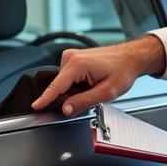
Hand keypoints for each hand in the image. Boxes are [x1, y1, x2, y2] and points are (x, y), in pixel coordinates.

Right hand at [31, 36, 166, 115]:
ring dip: (77, 89)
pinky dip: (78, 84)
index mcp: (78, 64)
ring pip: (65, 83)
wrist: (131, 57)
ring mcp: (71, 56)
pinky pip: (68, 77)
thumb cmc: (123, 70)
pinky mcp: (72, 58)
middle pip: (60, 86)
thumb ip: (84, 101)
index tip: (35, 106)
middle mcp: (71, 57)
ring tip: (95, 84)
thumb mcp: (107, 92)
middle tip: (94, 93)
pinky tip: (91, 81)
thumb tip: (66, 109)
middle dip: (72, 95)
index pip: (56, 86)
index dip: (45, 99)